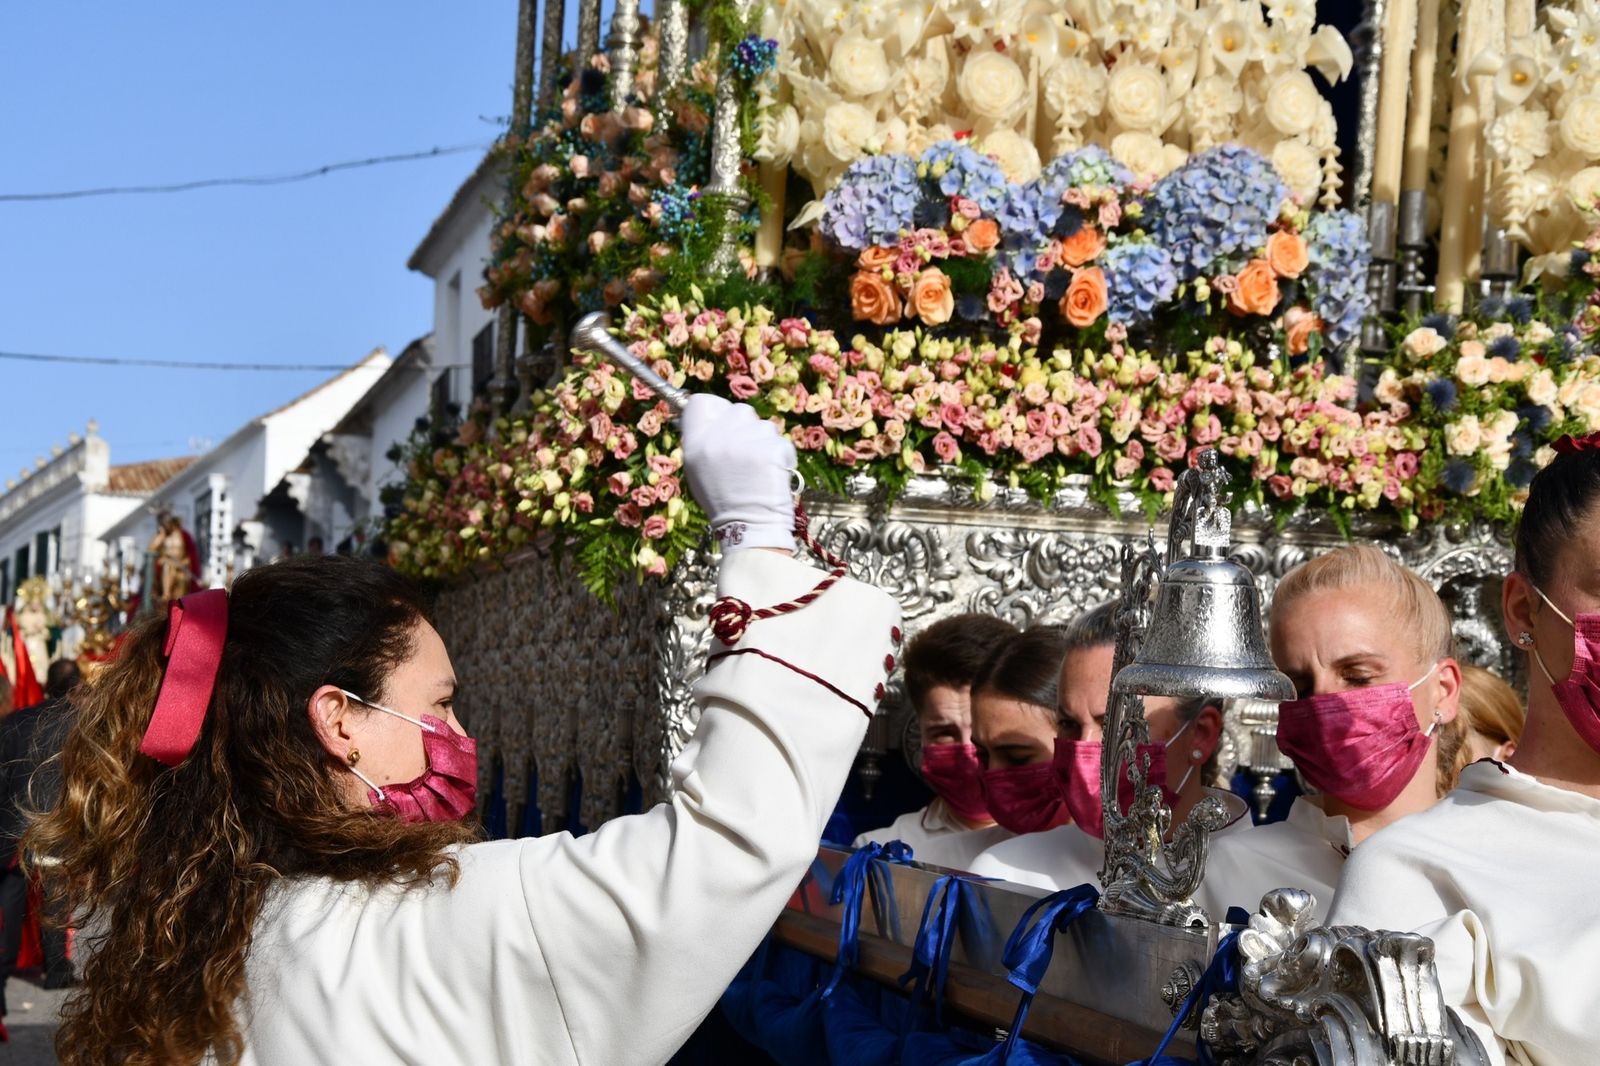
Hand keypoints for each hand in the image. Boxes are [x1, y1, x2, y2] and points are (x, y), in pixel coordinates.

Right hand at [681, 395, 796, 551]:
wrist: (750, 526)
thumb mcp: (697, 472)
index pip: (700, 403)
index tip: (721, 420)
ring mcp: (748, 440)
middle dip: (744, 426)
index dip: (714, 409)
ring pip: (762, 424)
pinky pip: (779, 441)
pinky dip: (779, 455)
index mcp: (697, 443)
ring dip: (763, 441)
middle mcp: (720, 436)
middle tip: (744, 454)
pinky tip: (771, 474)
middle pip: (737, 410)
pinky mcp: (772, 448)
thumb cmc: (723, 501)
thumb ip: (701, 442)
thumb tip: (711, 418)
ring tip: (758, 468)